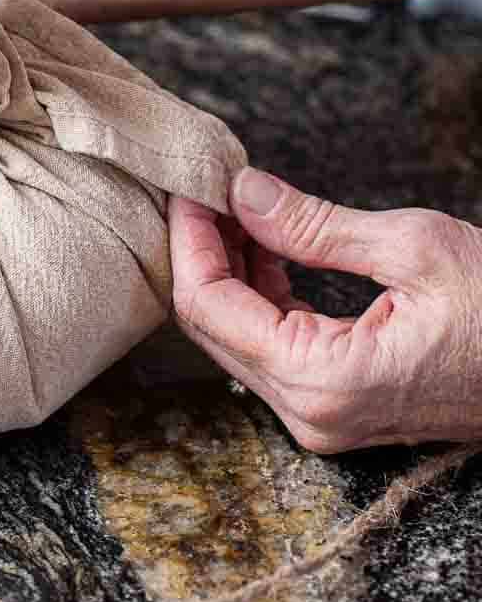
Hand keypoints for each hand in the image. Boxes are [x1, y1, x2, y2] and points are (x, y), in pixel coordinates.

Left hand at [169, 168, 481, 450]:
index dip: (189, 238)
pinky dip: (260, 295)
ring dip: (228, 269)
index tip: (190, 183)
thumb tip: (241, 191)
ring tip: (238, 205)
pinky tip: (268, 246)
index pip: (208, 307)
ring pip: (236, 339)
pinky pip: (271, 349)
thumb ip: (312, 224)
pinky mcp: (338, 407)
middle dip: (201, 251)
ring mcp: (323, 418)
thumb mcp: (411, 247)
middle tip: (206, 186)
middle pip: (210, 327)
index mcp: (322, 379)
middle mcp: (311, 414)